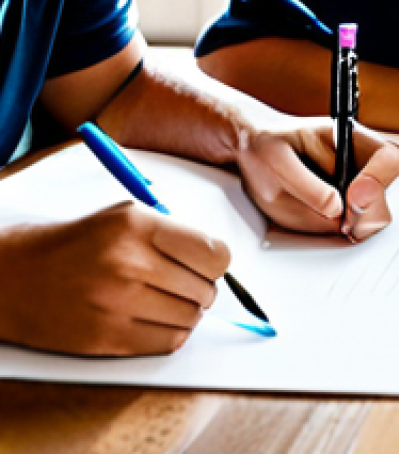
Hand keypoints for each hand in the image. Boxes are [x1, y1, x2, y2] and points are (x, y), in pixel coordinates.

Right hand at [0, 202, 228, 355]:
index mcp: (138, 226)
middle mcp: (129, 263)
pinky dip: (172, 333)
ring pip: (190, 318)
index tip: (210, 264)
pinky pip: (167, 343)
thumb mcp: (128, 216)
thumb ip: (174, 233)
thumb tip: (218, 260)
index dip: (217, 263)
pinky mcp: (105, 338)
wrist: (17, 276)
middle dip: (203, 288)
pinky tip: (157, 319)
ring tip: (169, 300)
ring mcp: (116, 303)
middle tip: (187, 284)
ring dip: (189, 313)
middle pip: (204, 289)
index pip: (213, 254)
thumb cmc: (81, 243)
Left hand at [236, 121, 398, 240]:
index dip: (378, 181)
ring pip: (371, 213)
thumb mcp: (275, 161)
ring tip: (317, 214)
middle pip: (386, 191)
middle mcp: (358, 159)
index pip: (388, 157)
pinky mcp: (344, 205)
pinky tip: (316, 217)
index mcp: (348, 137)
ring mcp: (354, 183)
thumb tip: (337, 210)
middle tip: (341, 222)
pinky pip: (351, 225)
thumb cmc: (264, 145)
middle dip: (367, 213)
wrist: (252, 150)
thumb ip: (307, 187)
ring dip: (350, 223)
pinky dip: (337, 230)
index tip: (353, 198)